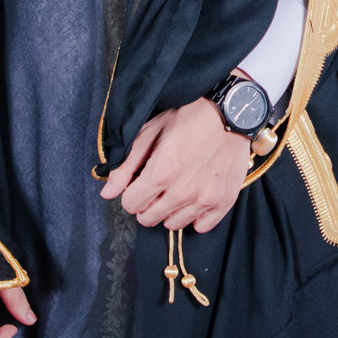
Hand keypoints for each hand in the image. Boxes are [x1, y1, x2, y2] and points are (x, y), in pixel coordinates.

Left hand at [100, 98, 251, 232]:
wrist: (230, 111)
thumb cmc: (188, 116)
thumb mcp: (151, 132)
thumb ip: (126, 166)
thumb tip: (107, 193)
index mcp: (160, 174)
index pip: (130, 205)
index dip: (132, 191)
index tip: (141, 181)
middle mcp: (182, 193)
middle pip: (148, 219)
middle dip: (147, 202)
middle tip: (159, 184)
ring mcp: (205, 199)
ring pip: (173, 224)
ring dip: (170, 209)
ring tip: (179, 187)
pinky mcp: (224, 201)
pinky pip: (201, 226)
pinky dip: (196, 215)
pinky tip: (196, 196)